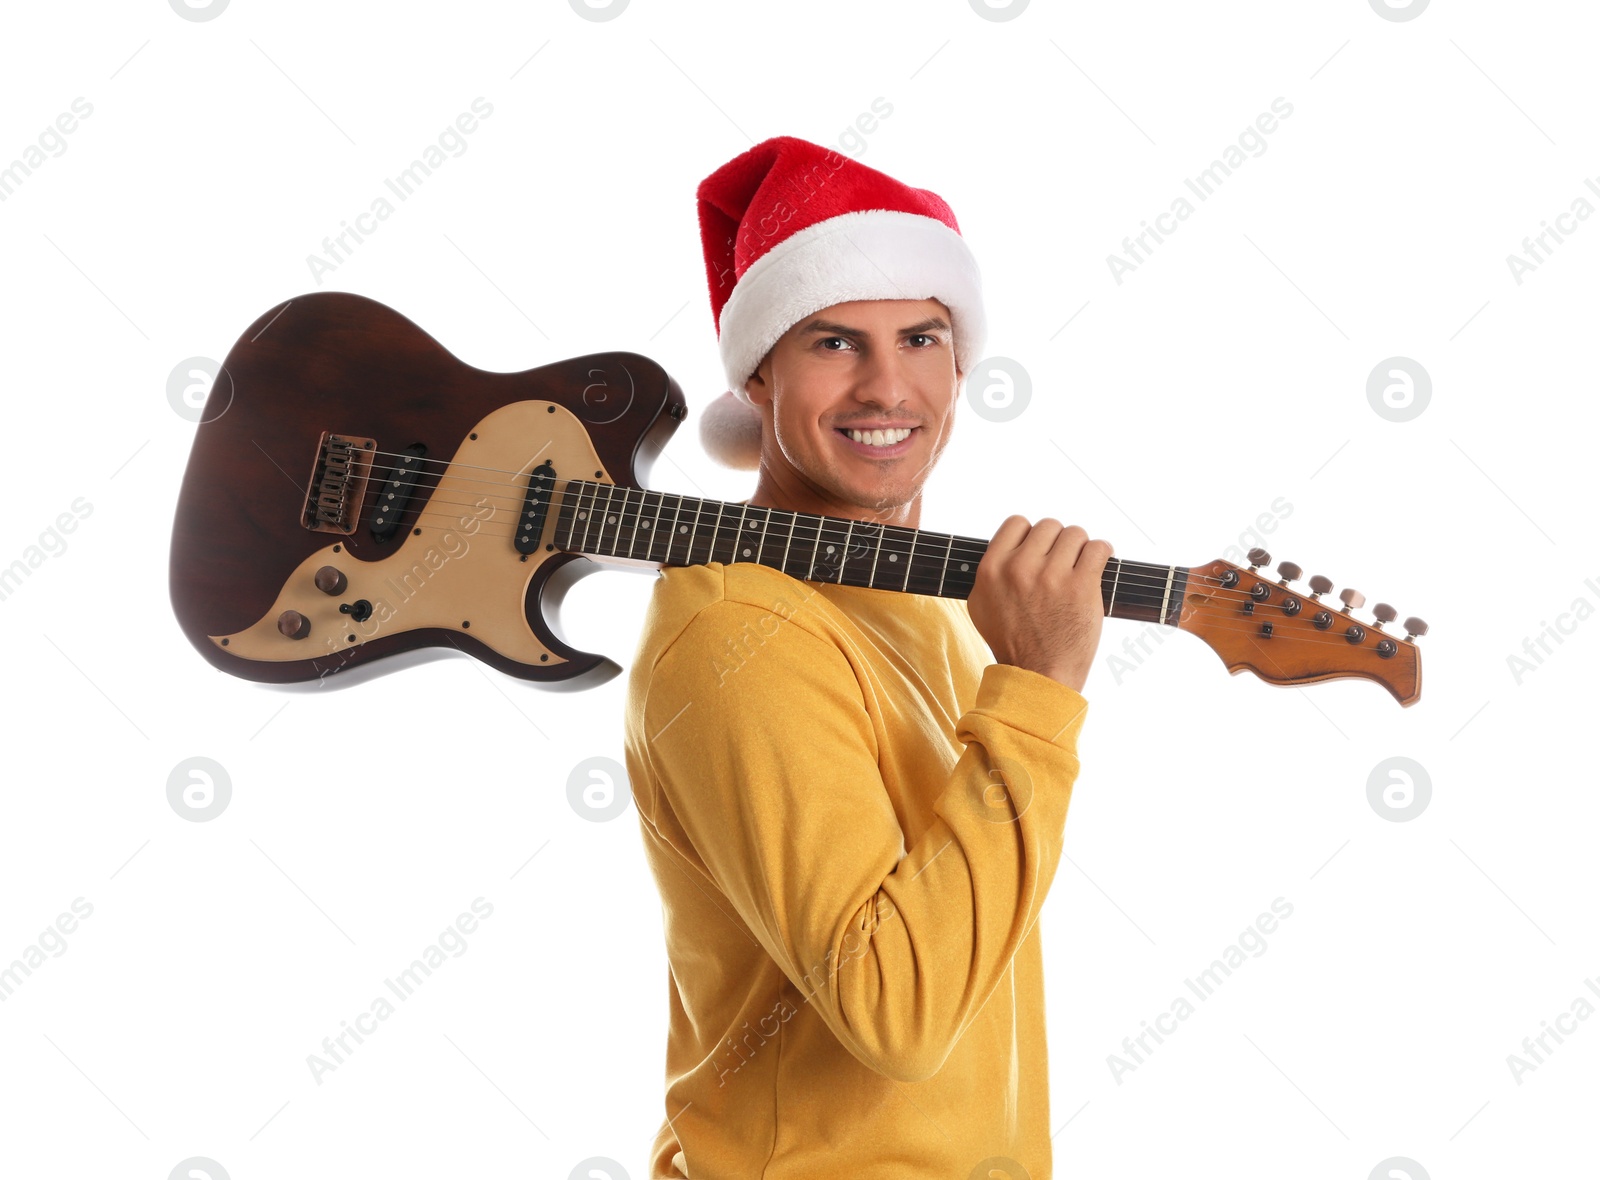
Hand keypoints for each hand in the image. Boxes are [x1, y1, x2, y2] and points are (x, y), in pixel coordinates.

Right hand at [965, 516, 1113, 693]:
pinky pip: (1098, 548)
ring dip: (1080, 548)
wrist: (1038, 674)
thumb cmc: (1011, 642)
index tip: (1040, 550)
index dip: (1031, 534)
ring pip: (1075, 534)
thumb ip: (989, 573)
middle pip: (1049, 526)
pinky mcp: (1081, 586)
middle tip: (1062, 563)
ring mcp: (1052, 576)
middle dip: (1058, 542)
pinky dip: (1101, 553)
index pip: (1016, 523)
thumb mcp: (980, 605)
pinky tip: (1097, 563)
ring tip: (1079, 566)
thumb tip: (1004, 549)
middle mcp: (1020, 568)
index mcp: (992, 569)